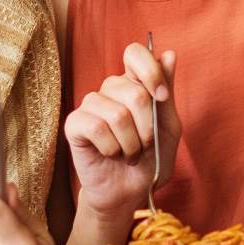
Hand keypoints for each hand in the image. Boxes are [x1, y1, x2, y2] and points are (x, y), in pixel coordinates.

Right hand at [63, 42, 179, 229]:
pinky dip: (112, 148)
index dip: (150, 71)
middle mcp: (110, 89)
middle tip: (145, 145)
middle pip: (134, 91)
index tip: (162, 97)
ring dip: (131, 143)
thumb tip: (168, 54)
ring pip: (117, 114)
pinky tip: (110, 154)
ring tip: (129, 154)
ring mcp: (91, 105)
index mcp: (134, 83)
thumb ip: (167, 91)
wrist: (130, 192)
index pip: (134, 53)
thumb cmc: (150, 158)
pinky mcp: (75, 124)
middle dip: (147, 127)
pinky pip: (97, 128)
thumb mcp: (168, 126)